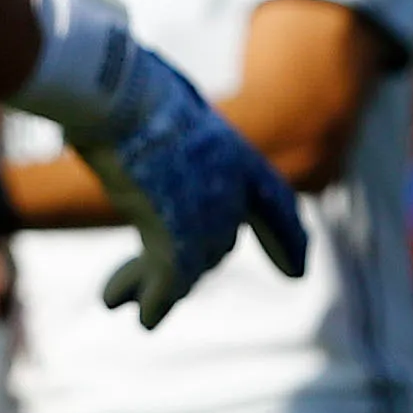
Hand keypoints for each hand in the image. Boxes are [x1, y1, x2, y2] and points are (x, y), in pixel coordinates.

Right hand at [77, 37, 308, 325]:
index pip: (276, 206)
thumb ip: (177, 138)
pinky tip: (145, 318)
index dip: (286, 239)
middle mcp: (232, 193)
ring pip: (189, 267)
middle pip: (217, 244)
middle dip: (181, 266)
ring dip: (147, 283)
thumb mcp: (171, 113)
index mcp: (239, 157)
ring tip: (114, 300)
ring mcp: (207, 218)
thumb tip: (156, 127)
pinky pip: (168, 281)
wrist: (119, 96)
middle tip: (133, 285)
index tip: (298, 272)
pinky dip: (154, 300)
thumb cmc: (134, 93)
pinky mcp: (175, 237)